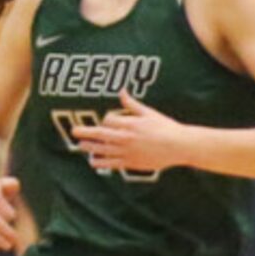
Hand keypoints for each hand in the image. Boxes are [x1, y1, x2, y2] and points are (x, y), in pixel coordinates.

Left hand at [70, 90, 190, 173]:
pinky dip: (102, 162)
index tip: (107, 122)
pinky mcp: (132, 162)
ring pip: (104, 149)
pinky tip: (93, 161)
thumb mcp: (149, 113)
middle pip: (101, 134)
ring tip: (80, 145)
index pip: (108, 120)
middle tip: (74, 130)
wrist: (180, 146)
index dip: (105, 120)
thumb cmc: (167, 128)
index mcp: (130, 124)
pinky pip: (113, 163)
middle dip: (86, 132)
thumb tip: (122, 91)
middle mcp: (126, 138)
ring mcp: (128, 151)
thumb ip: (132, 104)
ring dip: (90, 147)